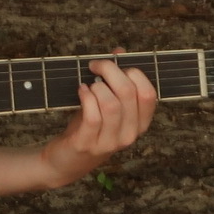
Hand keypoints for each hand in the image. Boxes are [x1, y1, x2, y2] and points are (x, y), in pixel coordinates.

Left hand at [36, 55, 156, 186]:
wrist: (65, 161)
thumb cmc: (88, 129)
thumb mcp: (106, 105)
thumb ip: (115, 80)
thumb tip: (120, 51)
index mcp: (140, 124)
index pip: (149, 94)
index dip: (133, 73)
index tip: (116, 64)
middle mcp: (129, 135)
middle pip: (128, 93)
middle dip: (110, 71)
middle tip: (95, 66)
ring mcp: (109, 142)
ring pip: (111, 104)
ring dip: (97, 87)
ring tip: (88, 85)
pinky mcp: (87, 145)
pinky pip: (93, 117)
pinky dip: (86, 98)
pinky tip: (81, 91)